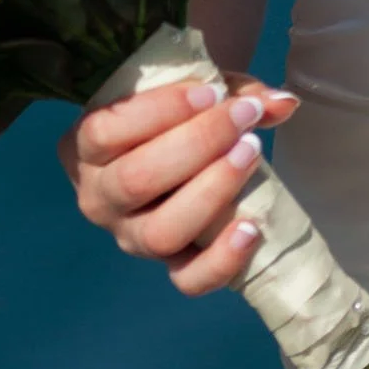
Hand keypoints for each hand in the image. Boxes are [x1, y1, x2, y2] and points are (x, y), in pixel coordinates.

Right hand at [59, 71, 298, 297]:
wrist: (177, 146)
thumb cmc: (177, 110)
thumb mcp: (193, 89)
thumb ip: (233, 89)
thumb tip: (283, 102)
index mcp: (84, 146)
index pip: (105, 131)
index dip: (159, 111)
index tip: (211, 92)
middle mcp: (98, 198)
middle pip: (136, 180)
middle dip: (197, 144)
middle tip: (244, 119)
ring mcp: (129, 237)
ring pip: (160, 233)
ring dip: (211, 192)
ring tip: (251, 154)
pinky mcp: (166, 264)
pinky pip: (187, 279)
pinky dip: (221, 261)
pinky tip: (251, 228)